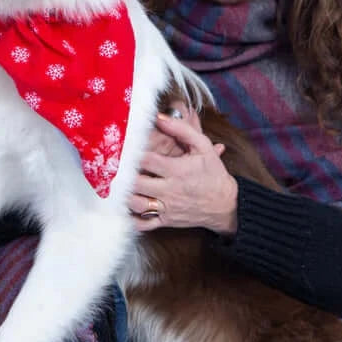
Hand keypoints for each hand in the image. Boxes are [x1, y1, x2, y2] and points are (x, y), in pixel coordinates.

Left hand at [129, 105, 237, 235]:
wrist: (226, 204)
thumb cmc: (213, 173)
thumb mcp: (204, 147)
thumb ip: (182, 129)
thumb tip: (159, 117)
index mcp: (177, 170)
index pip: (147, 161)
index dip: (132, 154)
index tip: (124, 148)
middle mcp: (169, 190)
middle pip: (137, 183)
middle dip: (124, 175)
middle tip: (116, 167)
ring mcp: (166, 208)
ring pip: (137, 204)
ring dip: (125, 194)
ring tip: (118, 184)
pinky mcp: (166, 221)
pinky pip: (143, 224)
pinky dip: (131, 217)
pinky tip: (125, 207)